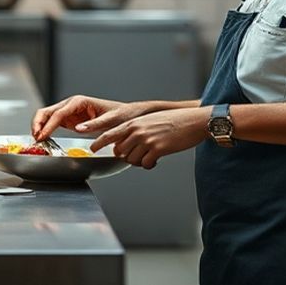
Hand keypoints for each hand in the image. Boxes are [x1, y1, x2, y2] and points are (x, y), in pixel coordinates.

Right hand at [33, 95, 153, 140]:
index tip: (42, 135)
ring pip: (47, 116)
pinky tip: (43, 139)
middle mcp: (71, 104)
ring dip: (39, 126)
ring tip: (37, 140)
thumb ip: (94, 124)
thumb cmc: (120, 115)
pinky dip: (46, 130)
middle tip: (35, 138)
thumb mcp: (110, 120)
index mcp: (79, 101)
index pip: (59, 113)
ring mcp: (69, 112)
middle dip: (38, 123)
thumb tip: (78, 128)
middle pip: (47, 111)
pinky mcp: (70, 120)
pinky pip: (53, 123)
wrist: (126, 115)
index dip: (48, 125)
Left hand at [90, 106, 210, 169]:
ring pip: (132, 160)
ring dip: (139, 162)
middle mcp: (137, 131)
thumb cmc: (174, 120)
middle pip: (120, 151)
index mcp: (134, 123)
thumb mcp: (149, 120)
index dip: (99, 142)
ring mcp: (147, 140)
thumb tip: (126, 143)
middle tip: (138, 155)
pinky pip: (146, 164)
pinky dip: (149, 165)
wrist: (193, 121)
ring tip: (149, 157)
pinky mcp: (158, 149)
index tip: (93, 148)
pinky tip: (156, 161)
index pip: (110, 134)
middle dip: (126, 156)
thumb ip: (136, 130)